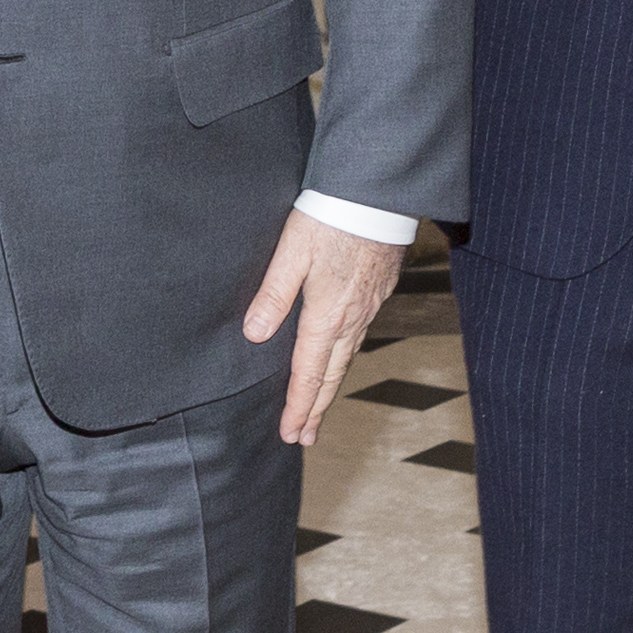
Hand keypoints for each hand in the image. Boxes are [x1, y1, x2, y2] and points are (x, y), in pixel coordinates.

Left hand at [242, 208, 406, 446]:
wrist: (377, 194)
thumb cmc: (330, 217)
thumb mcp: (291, 252)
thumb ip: (272, 295)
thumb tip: (254, 336)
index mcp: (327, 315)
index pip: (309, 373)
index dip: (299, 406)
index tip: (290, 433)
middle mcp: (351, 319)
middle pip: (331, 376)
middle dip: (316, 409)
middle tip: (305, 438)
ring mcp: (368, 307)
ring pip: (347, 359)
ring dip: (330, 388)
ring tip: (319, 409)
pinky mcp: (378, 292)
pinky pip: (359, 338)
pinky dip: (346, 360)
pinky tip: (340, 358)